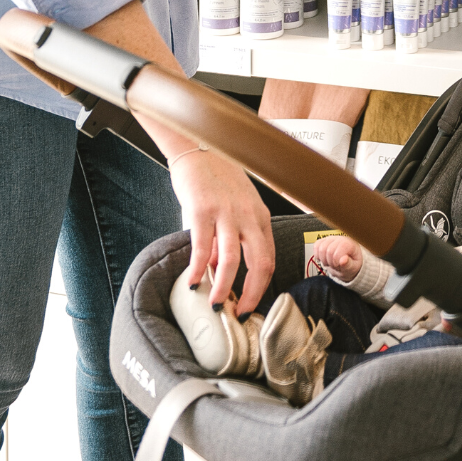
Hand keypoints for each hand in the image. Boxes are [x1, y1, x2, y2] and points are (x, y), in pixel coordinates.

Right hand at [171, 149, 275, 314]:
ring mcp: (226, 212)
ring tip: (215, 303)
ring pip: (230, 261)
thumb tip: (217, 270)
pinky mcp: (202, 210)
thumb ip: (232, 237)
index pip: (269, 259)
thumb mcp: (236, 207)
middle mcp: (248, 215)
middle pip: (259, 264)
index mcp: (260, 216)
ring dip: (223, 288)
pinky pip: (201, 248)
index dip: (261, 288)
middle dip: (250, 295)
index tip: (249, 304)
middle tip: (238, 312)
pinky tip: (191, 281)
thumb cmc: (219, 177)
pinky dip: (197, 269)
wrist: (200, 147)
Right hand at [311, 234, 362, 282]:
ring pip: (320, 248)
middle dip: (330, 262)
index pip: (337, 252)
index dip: (336, 262)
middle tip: (335, 265)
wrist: (347, 261)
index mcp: (349, 244)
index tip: (339, 265)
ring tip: (331, 262)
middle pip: (328, 251)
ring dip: (324, 259)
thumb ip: (349, 265)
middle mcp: (340, 238)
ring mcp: (331, 238)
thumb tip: (343, 260)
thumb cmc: (351, 264)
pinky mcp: (323, 240)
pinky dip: (318, 255)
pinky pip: (316, 246)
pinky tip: (325, 258)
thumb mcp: (353, 268)